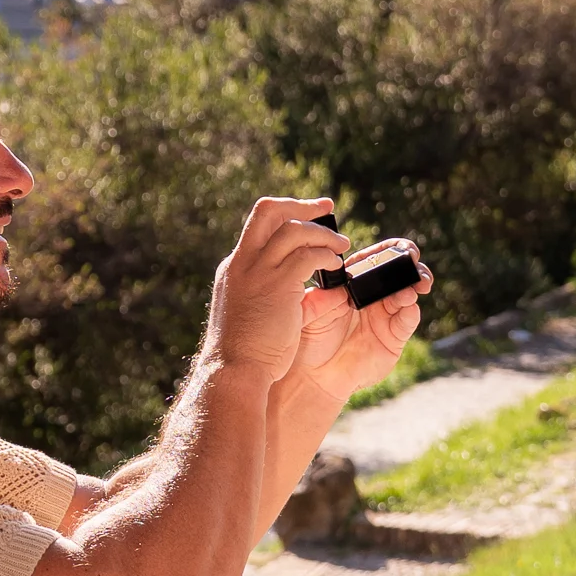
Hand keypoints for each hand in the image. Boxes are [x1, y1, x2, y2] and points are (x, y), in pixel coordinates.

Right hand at [205, 194, 352, 383]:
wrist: (233, 371)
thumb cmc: (248, 351)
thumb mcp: (258, 313)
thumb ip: (283, 294)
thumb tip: (320, 290)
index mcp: (235, 268)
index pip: (259, 226)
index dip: (286, 215)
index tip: (309, 215)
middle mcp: (243, 262)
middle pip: (268, 210)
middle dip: (301, 204)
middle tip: (327, 207)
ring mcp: (258, 272)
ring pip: (293, 229)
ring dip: (322, 233)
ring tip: (342, 245)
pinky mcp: (277, 285)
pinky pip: (308, 256)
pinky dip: (326, 256)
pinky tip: (337, 267)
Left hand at [289, 244, 430, 399]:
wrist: (316, 376)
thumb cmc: (309, 340)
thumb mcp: (308, 313)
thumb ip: (319, 298)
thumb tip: (339, 289)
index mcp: (353, 283)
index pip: (374, 259)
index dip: (389, 250)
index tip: (398, 247)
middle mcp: (373, 296)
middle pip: (397, 272)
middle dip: (408, 262)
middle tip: (412, 258)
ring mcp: (385, 316)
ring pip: (407, 293)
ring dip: (413, 284)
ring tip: (413, 286)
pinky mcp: (394, 337)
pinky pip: (407, 320)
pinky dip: (410, 311)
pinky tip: (408, 306)